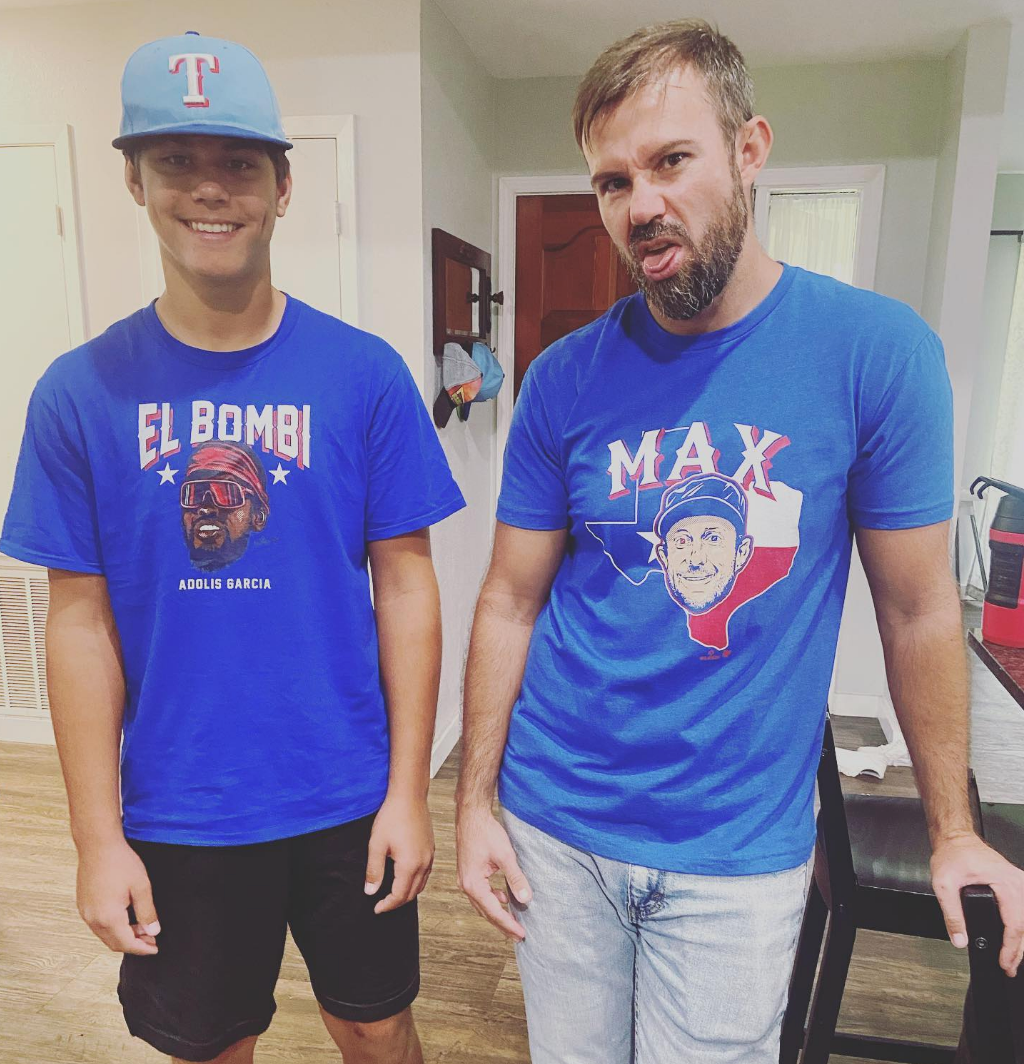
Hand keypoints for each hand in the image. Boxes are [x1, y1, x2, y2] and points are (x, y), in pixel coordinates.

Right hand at [77, 838, 159, 955]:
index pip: (126, 943)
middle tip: (151, 938)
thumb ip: (147, 912)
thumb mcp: (141, 887)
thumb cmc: (121, 862)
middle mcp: (93, 919)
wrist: (98, 845)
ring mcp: (85, 912)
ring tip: (142, 928)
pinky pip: (98, 925)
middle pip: (114, 943)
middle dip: (134, 944)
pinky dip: (113, 927)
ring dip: (123, 936)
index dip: (142, 948)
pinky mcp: (83, 904)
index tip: (155, 949)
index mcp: (108, 917)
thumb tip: (153, 932)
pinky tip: (126, 918)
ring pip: (105, 935)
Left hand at [365, 792, 433, 914]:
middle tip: (382, 904)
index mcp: (409, 865)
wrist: (409, 796)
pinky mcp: (431, 848)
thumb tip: (370, 891)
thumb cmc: (392, 817)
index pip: (399, 896)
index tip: (376, 909)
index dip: (387, 905)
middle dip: (397, 902)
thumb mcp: (377, 845)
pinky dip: (416, 881)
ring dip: (408, 893)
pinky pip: (426, 873)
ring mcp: (430, 856)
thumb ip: (374, 870)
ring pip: (421, 885)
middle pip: (412, 894)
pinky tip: (405, 876)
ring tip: (393, 893)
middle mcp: (423, 863)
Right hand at [456, 805, 531, 940]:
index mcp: (473, 884)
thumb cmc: (485, 832)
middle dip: (502, 924)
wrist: (471, 815)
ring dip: (497, 913)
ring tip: (512, 921)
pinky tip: (503, 897)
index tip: (521, 934)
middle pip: (485, 912)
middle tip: (518, 935)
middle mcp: (466, 885)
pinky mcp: (468, 873)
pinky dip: (492, 900)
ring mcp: (465, 879)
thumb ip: (515, 878)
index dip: (508, 924)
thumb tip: (525, 898)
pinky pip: (480, 894)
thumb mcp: (505, 856)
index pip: (493, 911)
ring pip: (482, 904)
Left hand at [931, 832, 1023, 975]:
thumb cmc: (952, 853)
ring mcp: (1019, 882)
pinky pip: (1022, 910)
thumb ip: (952, 914)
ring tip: (1012, 959)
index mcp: (1005, 882)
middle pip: (1023, 925)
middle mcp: (1018, 882)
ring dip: (1020, 941)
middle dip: (1017, 950)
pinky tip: (1014, 940)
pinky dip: (1019, 928)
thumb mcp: (944, 884)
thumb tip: (960, 939)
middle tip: (1009, 968)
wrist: (955, 837)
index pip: (1014, 924)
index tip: (1004, 963)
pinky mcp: (1016, 884)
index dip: (1010, 948)